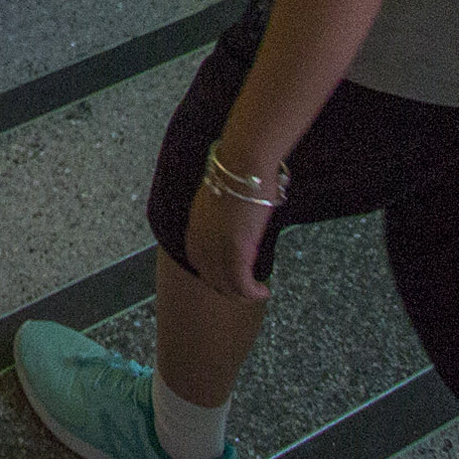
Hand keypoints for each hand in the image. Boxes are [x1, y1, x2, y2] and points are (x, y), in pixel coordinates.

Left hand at [182, 180, 275, 303]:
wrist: (243, 164)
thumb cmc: (238, 172)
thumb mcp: (223, 196)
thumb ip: (224, 212)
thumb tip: (239, 216)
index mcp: (195, 225)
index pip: (197, 260)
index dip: (213, 272)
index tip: (229, 276)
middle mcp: (200, 239)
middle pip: (210, 276)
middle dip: (228, 287)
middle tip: (246, 290)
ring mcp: (216, 247)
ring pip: (225, 284)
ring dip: (242, 294)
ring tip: (258, 294)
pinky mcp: (235, 250)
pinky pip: (241, 283)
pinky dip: (252, 292)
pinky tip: (264, 292)